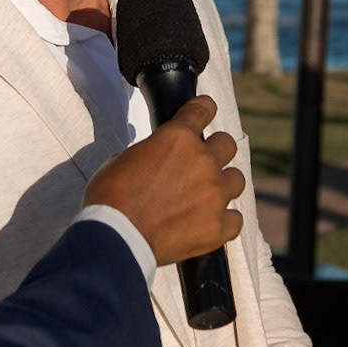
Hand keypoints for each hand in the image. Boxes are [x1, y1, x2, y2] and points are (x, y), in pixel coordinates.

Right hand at [83, 96, 243, 266]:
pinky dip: (225, 220)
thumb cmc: (111, 198)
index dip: (204, 109)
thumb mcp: (124, 159)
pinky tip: (210, 223)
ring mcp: (215, 194)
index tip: (205, 110)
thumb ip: (150, 152)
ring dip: (223, 184)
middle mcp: (204, 161)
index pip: (203, 109)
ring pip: (236, 179)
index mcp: (178, 138)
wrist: (116, 238)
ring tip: (206, 196)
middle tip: (200, 164)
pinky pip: (235, 219)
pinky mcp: (218, 226)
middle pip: (227, 144)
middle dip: (215, 151)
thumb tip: (155, 158)